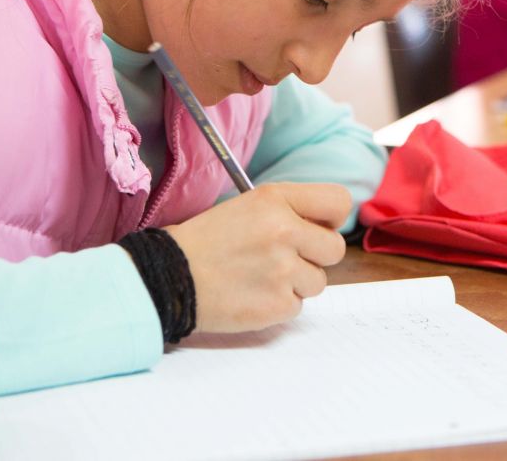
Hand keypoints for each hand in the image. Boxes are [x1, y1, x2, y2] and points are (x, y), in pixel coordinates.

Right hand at [164, 182, 350, 332]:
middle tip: (287, 258)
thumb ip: (288, 211)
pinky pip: (297, 305)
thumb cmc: (206, 241)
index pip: (338, 202)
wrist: (169, 277)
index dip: (332, 218)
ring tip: (260, 276)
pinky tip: (252, 293)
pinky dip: (279, 304)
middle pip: (334, 248)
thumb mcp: (247, 205)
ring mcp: (283, 270)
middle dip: (316, 256)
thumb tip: (325, 227)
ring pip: (317, 281)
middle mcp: (284, 231)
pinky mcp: (277, 304)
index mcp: (275, 200)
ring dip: (296, 282)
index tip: (320, 227)